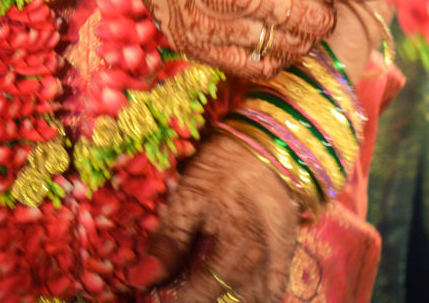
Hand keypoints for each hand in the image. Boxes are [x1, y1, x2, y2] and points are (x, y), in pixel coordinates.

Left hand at [134, 133, 298, 302]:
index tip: (150, 295)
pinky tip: (235, 289)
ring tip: (201, 286)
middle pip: (225, 302)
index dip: (170, 299)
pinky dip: (255, 295)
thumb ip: (169, 241)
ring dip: (225, 298)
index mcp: (235, 249)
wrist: (271, 142)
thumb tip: (141, 280)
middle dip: (197, 299)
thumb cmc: (226, 164)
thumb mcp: (190, 195)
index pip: (196, 296)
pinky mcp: (288, 254)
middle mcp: (261, 264)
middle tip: (175, 287)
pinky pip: (274, 291)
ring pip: (251, 300)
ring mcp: (278, 262)